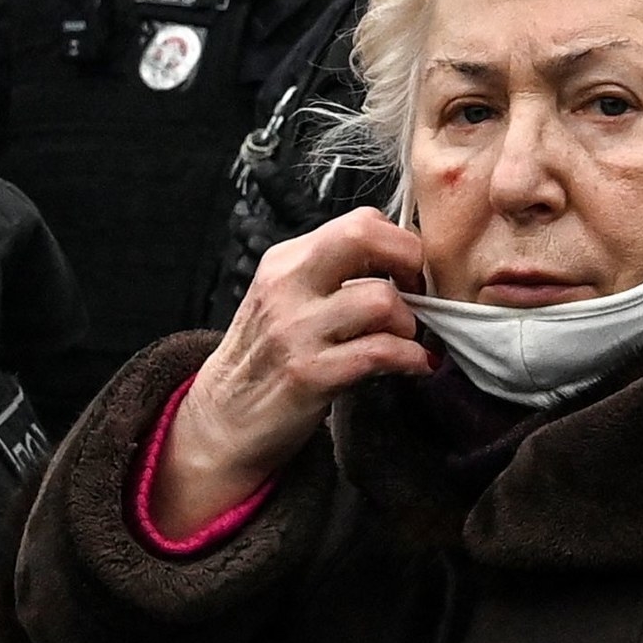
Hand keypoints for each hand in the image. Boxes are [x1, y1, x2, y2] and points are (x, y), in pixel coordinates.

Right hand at [153, 209, 430, 535]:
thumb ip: (330, 277)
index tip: (408, 274)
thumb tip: (400, 265)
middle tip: (419, 294)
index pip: (360, 222)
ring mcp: (296, 330)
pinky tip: (416, 365)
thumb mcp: (285, 301)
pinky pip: (381, 352)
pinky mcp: (310, 374)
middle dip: (411, 262)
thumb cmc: (264, 361)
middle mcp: (286, 287)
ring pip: (382, 300)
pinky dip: (412, 358)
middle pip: (366, 237)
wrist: (223, 420)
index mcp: (284, 262)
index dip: (400, 244)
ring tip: (406, 341)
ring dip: (410, 325)